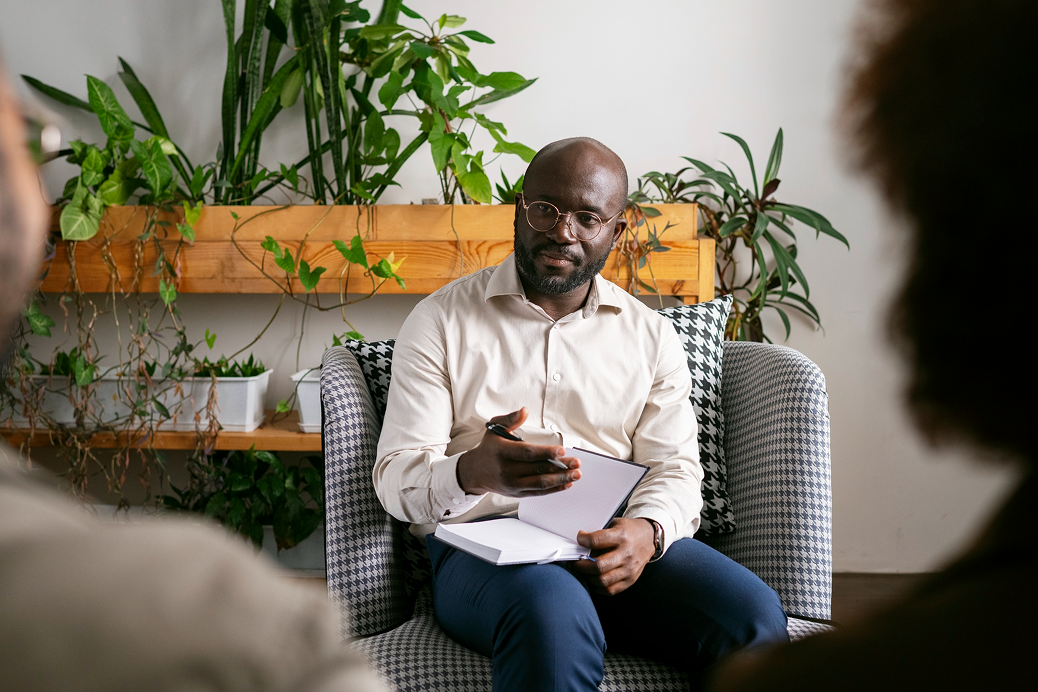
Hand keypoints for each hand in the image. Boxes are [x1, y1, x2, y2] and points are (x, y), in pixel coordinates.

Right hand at [456, 407, 580, 496]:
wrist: (475, 472)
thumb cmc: (489, 448)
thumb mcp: (495, 429)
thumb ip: (510, 419)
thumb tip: (524, 411)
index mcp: (502, 452)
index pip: (527, 453)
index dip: (546, 452)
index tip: (562, 451)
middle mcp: (507, 470)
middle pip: (537, 469)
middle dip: (560, 466)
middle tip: (576, 463)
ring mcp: (512, 484)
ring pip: (540, 483)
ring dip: (560, 479)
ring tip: (576, 474)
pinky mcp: (517, 493)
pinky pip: (538, 492)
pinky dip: (554, 489)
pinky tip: (566, 483)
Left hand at [572, 517, 655, 595]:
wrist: (649, 537)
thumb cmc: (629, 530)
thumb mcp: (615, 524)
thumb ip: (600, 534)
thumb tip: (580, 545)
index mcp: (621, 536)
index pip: (596, 540)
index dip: (582, 540)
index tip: (579, 539)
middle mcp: (626, 554)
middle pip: (599, 566)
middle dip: (581, 565)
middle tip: (575, 562)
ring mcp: (629, 569)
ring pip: (603, 581)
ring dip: (588, 577)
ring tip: (582, 572)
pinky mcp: (630, 580)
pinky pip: (610, 590)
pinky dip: (597, 587)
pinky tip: (592, 580)